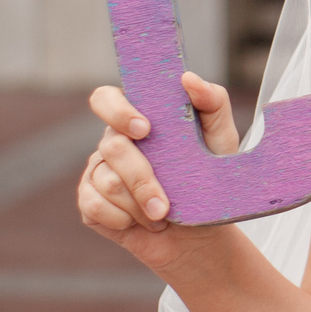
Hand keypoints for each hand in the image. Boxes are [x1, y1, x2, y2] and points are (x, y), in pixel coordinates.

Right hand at [75, 74, 238, 266]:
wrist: (200, 233)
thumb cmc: (210, 178)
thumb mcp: (221, 139)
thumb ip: (212, 102)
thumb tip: (187, 78)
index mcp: (137, 119)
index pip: (106, 99)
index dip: (117, 110)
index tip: (145, 129)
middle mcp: (113, 142)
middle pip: (111, 145)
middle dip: (141, 177)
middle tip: (164, 203)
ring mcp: (98, 171)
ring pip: (107, 181)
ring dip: (142, 205)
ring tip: (165, 214)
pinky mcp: (89, 202)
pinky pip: (94, 206)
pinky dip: (124, 219)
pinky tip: (144, 223)